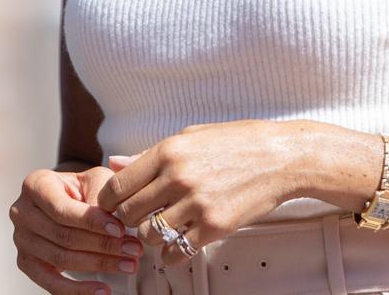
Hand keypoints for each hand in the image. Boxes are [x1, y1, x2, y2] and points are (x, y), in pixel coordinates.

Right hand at [10, 166, 143, 292]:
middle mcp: (22, 212)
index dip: (92, 221)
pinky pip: (51, 283)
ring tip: (127, 265)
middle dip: (103, 245)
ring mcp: (21, 240)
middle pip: (64, 236)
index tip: (120, 229)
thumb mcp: (94, 180)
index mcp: (35, 185)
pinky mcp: (27, 263)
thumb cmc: (82, 186)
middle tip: (132, 250)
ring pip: (61, 259)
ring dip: (98, 265)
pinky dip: (78, 290)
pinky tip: (101, 290)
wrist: (68, 195)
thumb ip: (100, 198)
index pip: (63, 209)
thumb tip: (115, 223)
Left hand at [97, 119, 299, 265]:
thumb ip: (150, 154)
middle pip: (128, 213)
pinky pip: (175, 252)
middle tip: (140, 216)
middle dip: (129, 218)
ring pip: (148, 236)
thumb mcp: (192, 136)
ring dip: (151, 235)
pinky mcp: (213, 226)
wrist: (281, 157)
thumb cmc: (238, 142)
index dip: (108, 200)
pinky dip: (171, 253)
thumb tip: (115, 162)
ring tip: (164, 225)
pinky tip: (180, 240)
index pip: (118, 186)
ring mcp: (196, 203)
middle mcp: (178, 177)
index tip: (113, 205)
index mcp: (169, 150)